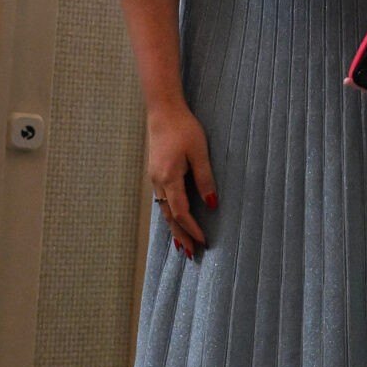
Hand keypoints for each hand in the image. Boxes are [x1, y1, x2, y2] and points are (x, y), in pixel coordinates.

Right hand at [146, 100, 216, 259]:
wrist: (163, 111)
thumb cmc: (184, 129)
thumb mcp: (200, 153)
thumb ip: (205, 179)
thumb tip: (212, 205)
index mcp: (169, 178)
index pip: (181, 212)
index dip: (192, 229)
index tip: (203, 241)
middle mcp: (158, 182)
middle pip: (169, 217)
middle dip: (181, 236)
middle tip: (191, 254)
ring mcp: (154, 178)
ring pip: (164, 210)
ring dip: (174, 228)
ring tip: (183, 244)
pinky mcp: (156, 173)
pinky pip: (162, 201)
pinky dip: (169, 215)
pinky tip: (174, 221)